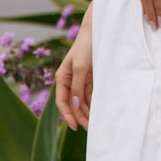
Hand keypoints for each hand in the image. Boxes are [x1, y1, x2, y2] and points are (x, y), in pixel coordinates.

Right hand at [54, 6, 93, 129]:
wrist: (98, 31)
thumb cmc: (86, 46)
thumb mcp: (81, 68)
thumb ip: (77, 87)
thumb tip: (74, 106)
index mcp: (62, 78)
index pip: (62, 102)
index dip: (67, 115)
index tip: (75, 127)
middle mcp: (68, 80)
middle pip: (72, 104)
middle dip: (79, 116)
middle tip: (89, 128)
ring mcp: (78, 79)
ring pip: (80, 101)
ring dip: (85, 112)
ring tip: (94, 123)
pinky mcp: (88, 78)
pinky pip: (87, 95)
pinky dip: (91, 104)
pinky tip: (96, 111)